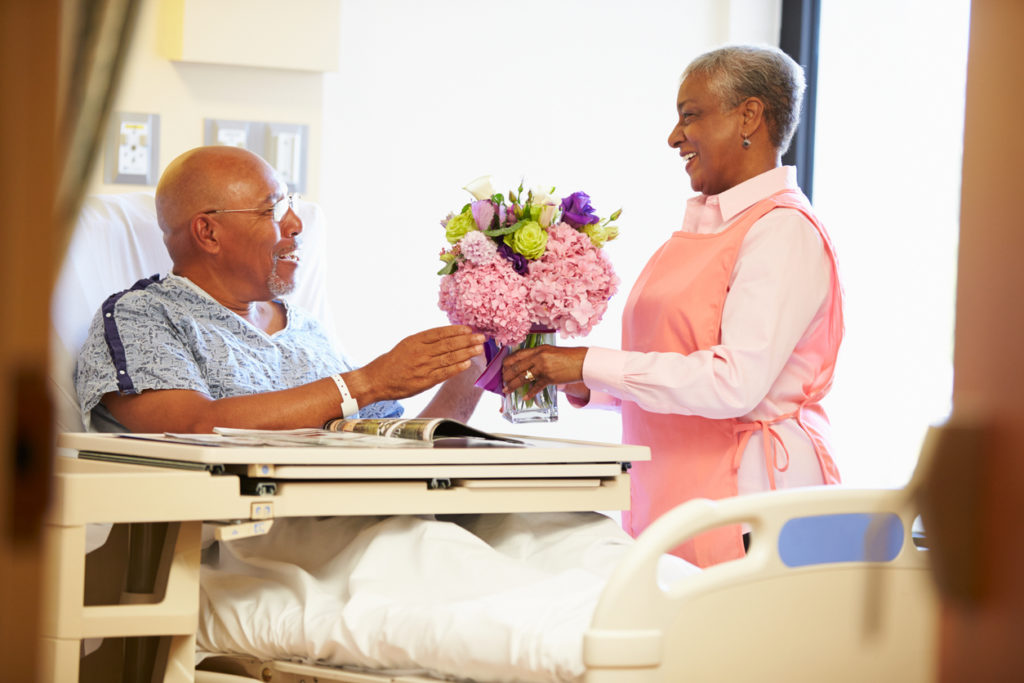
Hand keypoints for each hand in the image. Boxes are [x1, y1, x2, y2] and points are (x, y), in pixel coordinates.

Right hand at [355, 325, 484, 403]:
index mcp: (415, 340)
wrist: (376, 380)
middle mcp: (420, 352)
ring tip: (479, 349)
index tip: (469, 329)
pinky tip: (467, 363)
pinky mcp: (423, 381)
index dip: (456, 331)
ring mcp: (422, 367)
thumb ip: (425, 342)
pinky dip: (456, 368)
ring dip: (466, 353)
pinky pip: (443, 373)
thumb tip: (448, 338)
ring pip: (448, 358)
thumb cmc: (392, 362)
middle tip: (481, 337)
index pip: (439, 333)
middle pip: (447, 344)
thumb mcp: (406, 345)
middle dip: (466, 340)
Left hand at [501, 345, 587, 401]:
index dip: (507, 363)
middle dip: (507, 375)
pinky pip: (536, 387)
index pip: (517, 355)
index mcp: (538, 349)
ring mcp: (543, 368)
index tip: (502, 368)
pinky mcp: (549, 378)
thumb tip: (527, 363)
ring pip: (523, 377)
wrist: (582, 362)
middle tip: (502, 381)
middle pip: (517, 367)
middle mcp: (539, 357)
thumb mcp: (550, 351)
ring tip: (507, 390)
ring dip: (513, 385)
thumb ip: (538, 355)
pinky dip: (529, 393)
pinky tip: (525, 397)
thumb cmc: (568, 356)